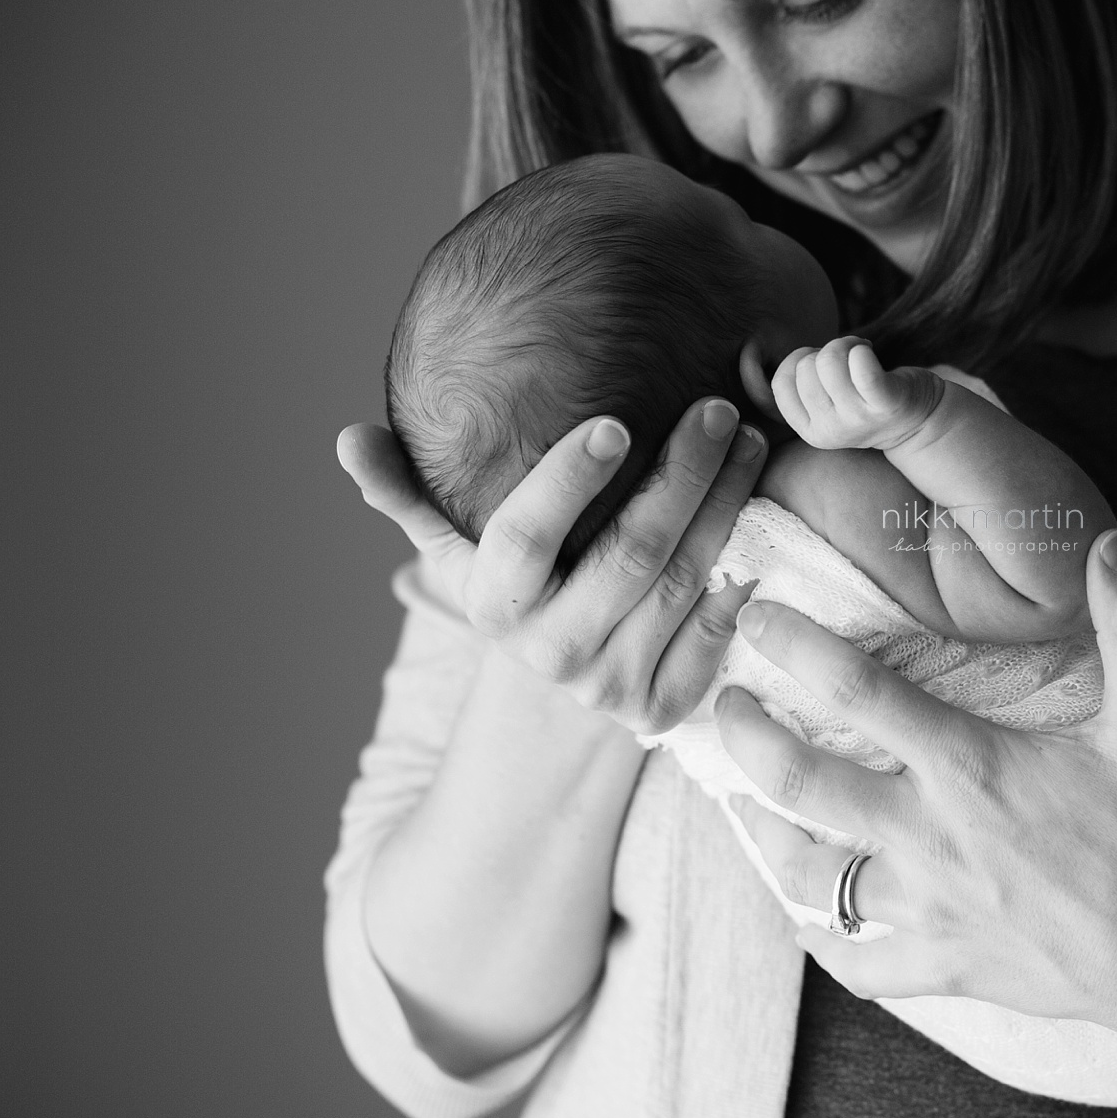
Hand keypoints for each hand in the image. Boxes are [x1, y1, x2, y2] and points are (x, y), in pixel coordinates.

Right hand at [338, 397, 767, 733]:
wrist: (561, 684)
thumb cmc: (518, 582)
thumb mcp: (456, 544)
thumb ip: (406, 491)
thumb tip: (348, 438)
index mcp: (495, 605)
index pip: (526, 536)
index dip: (567, 480)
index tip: (614, 420)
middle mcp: (552, 652)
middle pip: (629, 553)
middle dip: (681, 474)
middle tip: (718, 409)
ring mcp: (612, 686)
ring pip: (685, 582)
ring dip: (726, 505)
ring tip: (752, 442)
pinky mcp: (665, 707)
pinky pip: (719, 629)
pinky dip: (747, 571)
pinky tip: (768, 516)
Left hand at [715, 529, 1116, 1034]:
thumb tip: (1112, 539)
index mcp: (968, 765)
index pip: (856, 690)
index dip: (795, 645)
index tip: (758, 618)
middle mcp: (929, 835)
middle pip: (801, 780)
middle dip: (746, 737)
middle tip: (724, 706)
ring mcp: (928, 908)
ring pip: (809, 875)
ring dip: (762, 835)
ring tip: (738, 803)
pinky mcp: (942, 967)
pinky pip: (856, 963)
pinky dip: (822, 939)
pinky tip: (808, 916)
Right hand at [770, 336, 945, 451]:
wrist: (922, 420)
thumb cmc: (866, 399)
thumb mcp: (824, 401)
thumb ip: (795, 383)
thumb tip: (749, 355)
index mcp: (808, 431)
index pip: (781, 381)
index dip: (802, 360)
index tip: (827, 368)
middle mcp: (830, 431)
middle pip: (806, 366)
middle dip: (828, 351)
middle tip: (852, 363)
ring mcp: (858, 420)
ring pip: (828, 360)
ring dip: (848, 344)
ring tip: (863, 357)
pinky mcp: (885, 404)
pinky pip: (861, 365)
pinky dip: (863, 350)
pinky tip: (872, 354)